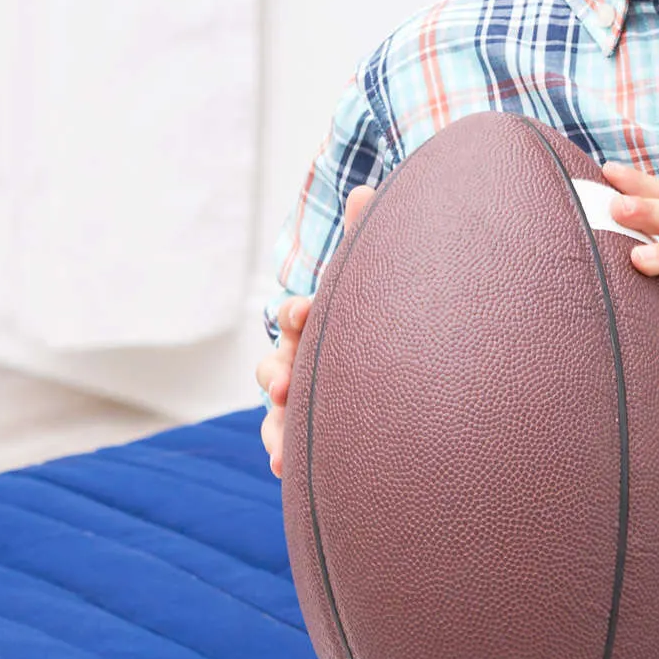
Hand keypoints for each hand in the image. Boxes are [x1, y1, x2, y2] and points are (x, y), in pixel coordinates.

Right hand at [259, 184, 373, 475]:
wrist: (383, 343)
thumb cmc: (371, 303)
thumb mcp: (366, 270)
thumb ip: (365, 231)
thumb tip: (365, 190)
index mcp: (313, 319)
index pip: (299, 313)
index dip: (300, 312)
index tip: (306, 312)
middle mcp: (300, 357)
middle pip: (277, 365)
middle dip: (278, 373)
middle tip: (286, 382)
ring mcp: (301, 393)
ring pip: (277, 409)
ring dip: (275, 423)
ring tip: (280, 446)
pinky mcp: (307, 423)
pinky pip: (288, 439)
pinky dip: (283, 451)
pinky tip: (286, 468)